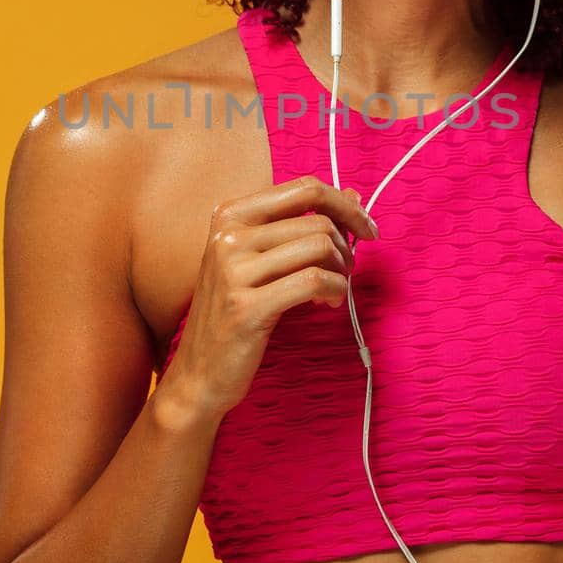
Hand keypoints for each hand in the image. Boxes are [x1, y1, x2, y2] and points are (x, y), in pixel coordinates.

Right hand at [162, 176, 377, 421]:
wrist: (197, 373)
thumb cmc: (234, 313)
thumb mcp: (260, 260)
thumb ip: (302, 225)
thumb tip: (355, 196)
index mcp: (229, 215)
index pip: (303, 188)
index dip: (345, 205)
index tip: (365, 228)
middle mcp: (228, 236)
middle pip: (317, 220)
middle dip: (346, 246)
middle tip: (347, 271)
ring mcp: (234, 271)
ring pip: (319, 247)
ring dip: (342, 270)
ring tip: (335, 290)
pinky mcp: (248, 307)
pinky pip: (314, 281)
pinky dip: (335, 290)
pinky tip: (329, 303)